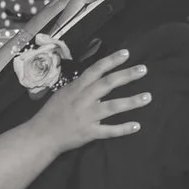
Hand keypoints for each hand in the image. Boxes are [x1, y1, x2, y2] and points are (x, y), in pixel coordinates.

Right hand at [31, 49, 149, 151]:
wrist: (41, 135)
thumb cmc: (51, 113)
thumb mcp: (63, 93)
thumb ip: (80, 86)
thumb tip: (95, 77)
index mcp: (77, 88)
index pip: (96, 70)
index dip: (111, 60)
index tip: (126, 53)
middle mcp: (83, 100)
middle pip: (108, 84)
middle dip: (127, 75)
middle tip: (143, 69)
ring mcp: (87, 116)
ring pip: (112, 106)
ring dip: (131, 101)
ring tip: (147, 97)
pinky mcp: (89, 133)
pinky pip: (109, 131)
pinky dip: (123, 129)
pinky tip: (137, 125)